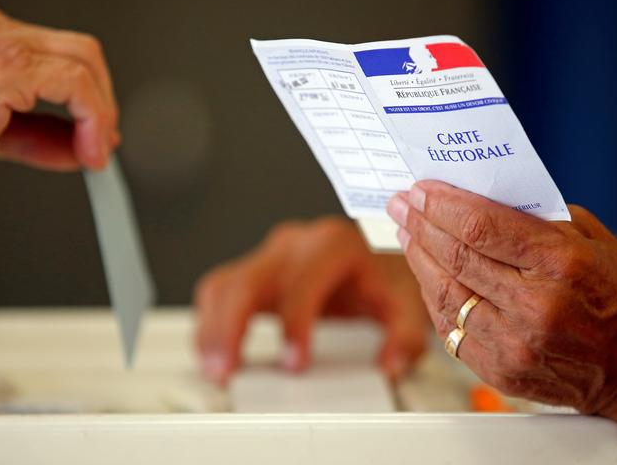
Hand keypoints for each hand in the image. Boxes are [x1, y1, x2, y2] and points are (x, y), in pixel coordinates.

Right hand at [0, 4, 117, 238]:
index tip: (98, 130)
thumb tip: (82, 146)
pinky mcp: (3, 70)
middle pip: (82, 50)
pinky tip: (87, 149)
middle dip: (103, 101)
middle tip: (104, 142)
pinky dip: (93, 119)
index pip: (63, 51)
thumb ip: (40, 134)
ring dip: (101, 114)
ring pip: (85, 63)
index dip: (92, 93)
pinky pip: (75, 85)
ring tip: (95, 152)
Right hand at [195, 217, 429, 385]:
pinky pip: (219, 291)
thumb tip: (391, 364)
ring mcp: (269, 257)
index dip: (294, 325)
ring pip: (224, 285)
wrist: (376, 251)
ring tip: (215, 369)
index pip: (301, 283)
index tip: (294, 363)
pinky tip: (212, 353)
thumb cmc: (384, 274)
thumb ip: (405, 336)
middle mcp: (293, 245)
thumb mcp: (406, 301)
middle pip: (246, 281)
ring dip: (212, 329)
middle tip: (229, 370)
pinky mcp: (254, 271)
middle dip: (232, 328)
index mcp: (331, 245)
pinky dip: (210, 322)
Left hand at [387, 180, 616, 430]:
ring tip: (407, 233)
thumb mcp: (590, 242)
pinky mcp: (499, 369)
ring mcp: (514, 343)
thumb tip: (475, 195)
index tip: (420, 191)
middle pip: (455, 256)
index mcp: (562, 265)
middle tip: (402, 205)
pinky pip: (447, 326)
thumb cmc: (616, 299)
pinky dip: (431, 294)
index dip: (442, 205)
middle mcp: (536, 306)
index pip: (480, 226)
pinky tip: (426, 273)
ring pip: (443, 292)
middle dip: (420, 224)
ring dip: (417, 257)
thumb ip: (536, 218)